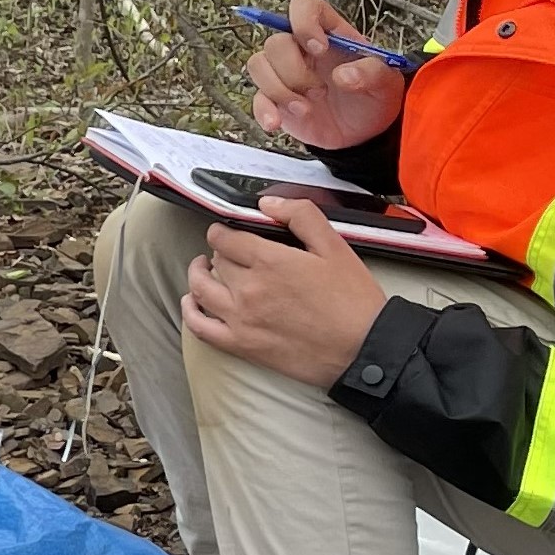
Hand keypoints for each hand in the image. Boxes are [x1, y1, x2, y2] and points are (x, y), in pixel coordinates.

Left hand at [183, 201, 389, 388]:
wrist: (363, 349)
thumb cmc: (353, 301)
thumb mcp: (335, 246)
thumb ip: (301, 216)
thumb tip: (268, 205)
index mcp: (270, 262)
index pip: (226, 238)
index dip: (223, 231)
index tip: (227, 232)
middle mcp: (249, 289)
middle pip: (216, 262)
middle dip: (219, 252)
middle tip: (229, 253)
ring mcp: (241, 319)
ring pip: (201, 290)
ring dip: (197, 276)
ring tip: (203, 269)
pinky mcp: (242, 345)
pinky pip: (201, 328)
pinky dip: (191, 312)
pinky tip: (193, 302)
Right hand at [244, 0, 408, 151]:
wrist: (363, 132)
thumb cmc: (373, 97)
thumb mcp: (386, 82)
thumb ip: (372, 73)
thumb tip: (344, 75)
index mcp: (329, 32)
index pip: (304, 6)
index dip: (304, 22)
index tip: (319, 48)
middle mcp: (301, 48)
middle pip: (276, 42)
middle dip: (295, 72)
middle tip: (319, 91)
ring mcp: (284, 73)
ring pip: (258, 65)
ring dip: (280, 91)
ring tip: (306, 109)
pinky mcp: (274, 99)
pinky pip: (256, 98)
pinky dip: (264, 111)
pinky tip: (277, 123)